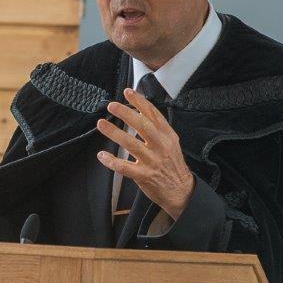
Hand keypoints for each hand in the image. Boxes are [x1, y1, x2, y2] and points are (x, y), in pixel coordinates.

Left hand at [96, 87, 194, 219]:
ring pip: (131, 144)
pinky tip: (102, 155)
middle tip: (112, 106)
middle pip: (143, 126)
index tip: (128, 92)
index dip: (140, 102)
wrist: (181, 190)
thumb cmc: (172, 165)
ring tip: (102, 124)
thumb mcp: (171, 143)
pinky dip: (112, 161)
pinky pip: (125, 167)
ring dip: (115, 133)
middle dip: (126, 113)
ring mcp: (152, 161)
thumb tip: (141, 111)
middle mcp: (160, 146)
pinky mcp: (145, 176)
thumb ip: (157, 129)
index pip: (153, 114)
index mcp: (167, 136)